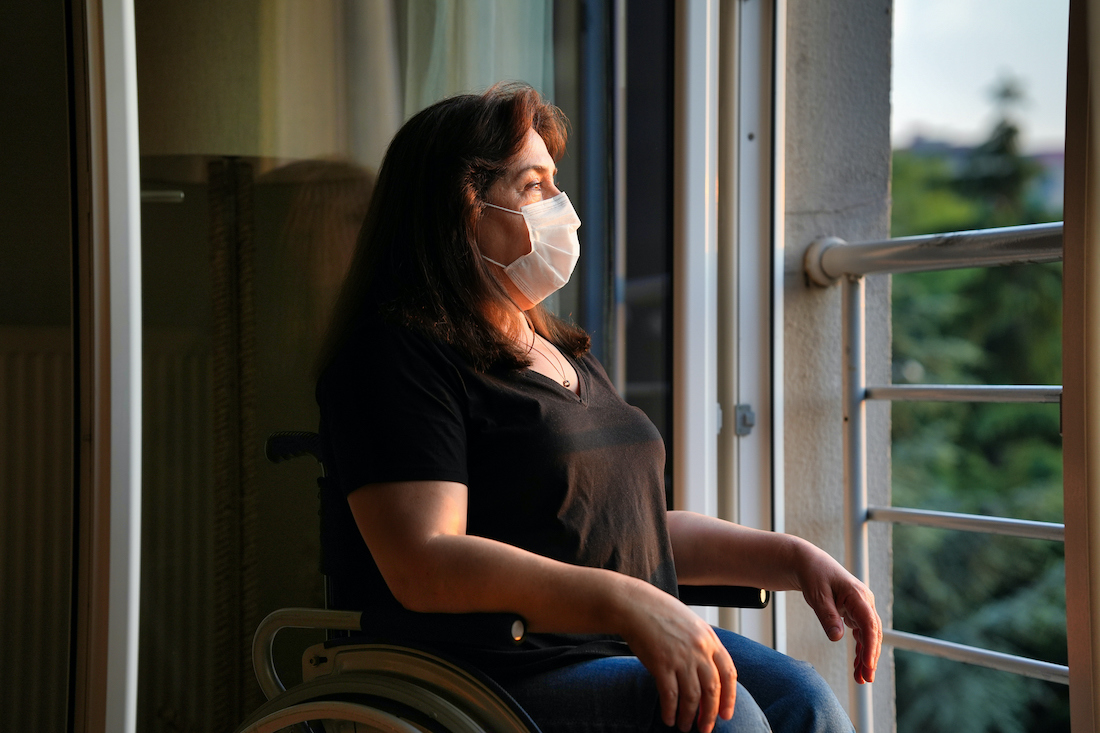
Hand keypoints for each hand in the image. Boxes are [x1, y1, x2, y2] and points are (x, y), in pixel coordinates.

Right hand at [617, 585, 736, 732]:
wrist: (635, 605)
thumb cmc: (661, 612)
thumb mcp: (692, 624)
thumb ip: (703, 645)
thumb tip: (709, 671)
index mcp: (710, 639)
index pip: (728, 674)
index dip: (729, 698)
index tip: (726, 714)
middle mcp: (699, 650)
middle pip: (712, 690)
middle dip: (710, 714)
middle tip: (706, 728)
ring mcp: (681, 657)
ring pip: (692, 697)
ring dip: (689, 717)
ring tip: (684, 727)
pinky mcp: (661, 664)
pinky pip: (670, 695)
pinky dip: (670, 711)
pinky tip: (668, 719)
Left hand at [795, 545, 882, 683]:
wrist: (809, 563)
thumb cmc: (813, 575)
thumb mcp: (817, 594)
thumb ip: (827, 615)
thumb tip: (837, 638)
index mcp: (858, 595)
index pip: (869, 625)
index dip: (870, 647)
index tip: (868, 665)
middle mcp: (864, 602)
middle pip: (873, 633)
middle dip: (871, 657)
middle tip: (865, 679)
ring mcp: (861, 607)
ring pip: (869, 636)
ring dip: (866, 656)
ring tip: (862, 678)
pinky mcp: (855, 612)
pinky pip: (861, 633)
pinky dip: (860, 649)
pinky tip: (858, 664)